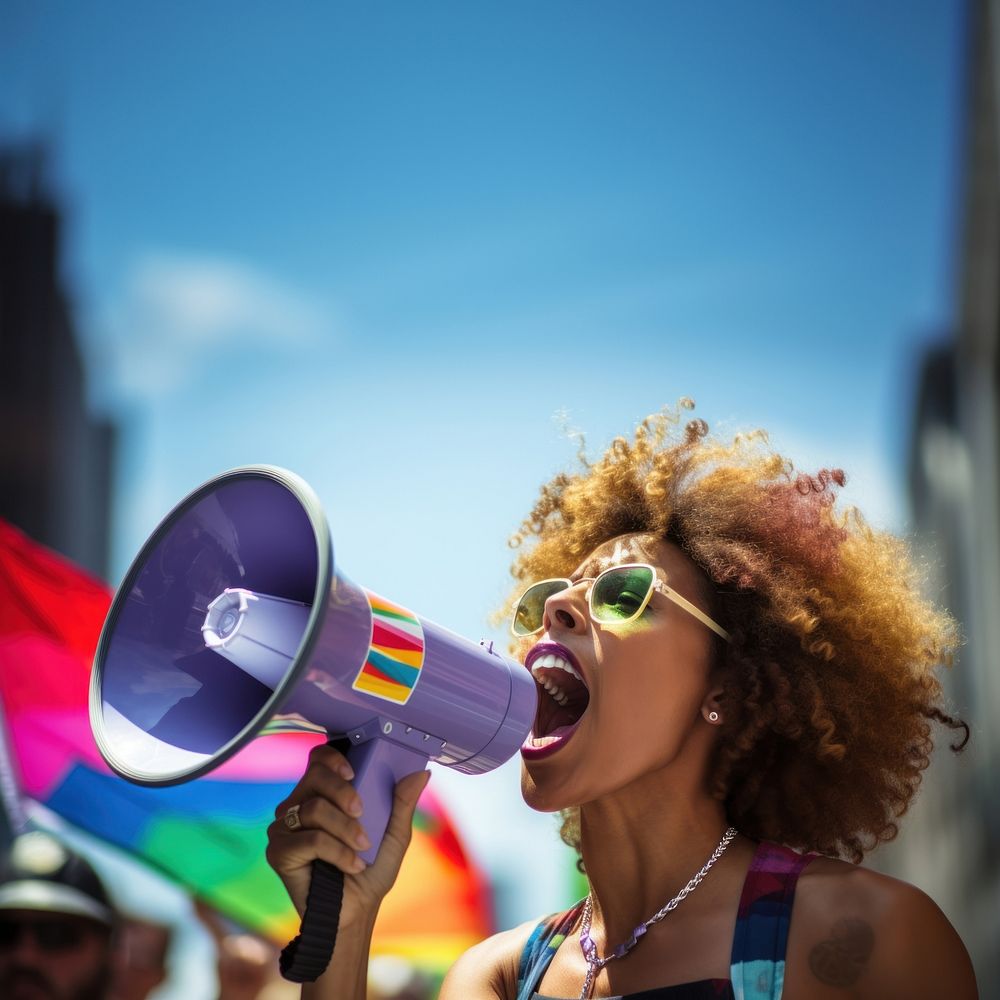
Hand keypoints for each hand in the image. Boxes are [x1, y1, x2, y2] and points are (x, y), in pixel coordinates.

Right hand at [265, 743, 429, 926]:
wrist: (356, 913)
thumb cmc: (371, 871)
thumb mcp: (394, 834)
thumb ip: (403, 803)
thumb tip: (422, 773)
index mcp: (322, 794)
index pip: (318, 759)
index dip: (332, 758)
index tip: (354, 771)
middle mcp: (299, 805)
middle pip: (314, 776)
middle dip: (343, 791)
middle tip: (362, 812)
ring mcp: (285, 828)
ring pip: (314, 808)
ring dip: (345, 828)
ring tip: (362, 847)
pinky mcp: (279, 851)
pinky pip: (310, 839)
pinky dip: (337, 852)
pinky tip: (351, 865)